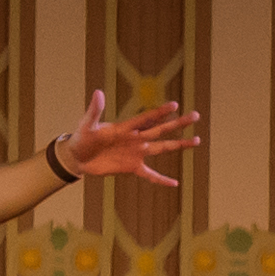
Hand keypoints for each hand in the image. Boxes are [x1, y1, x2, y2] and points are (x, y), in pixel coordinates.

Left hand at [48, 85, 201, 187]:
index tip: (175, 105)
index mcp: (126, 127)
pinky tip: (174, 183)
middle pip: (160, 130)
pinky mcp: (132, 167)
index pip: (146, 118)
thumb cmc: (82, 137)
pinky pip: (150, 174)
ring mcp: (136, 153)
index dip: (160, 112)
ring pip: (162, 148)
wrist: (77, 157)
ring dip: (178, 144)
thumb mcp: (87, 124)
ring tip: (197, 140)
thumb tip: (97, 92)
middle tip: (195, 115)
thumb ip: (94, 110)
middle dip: (177, 123)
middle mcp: (136, 138)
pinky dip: (161, 180)